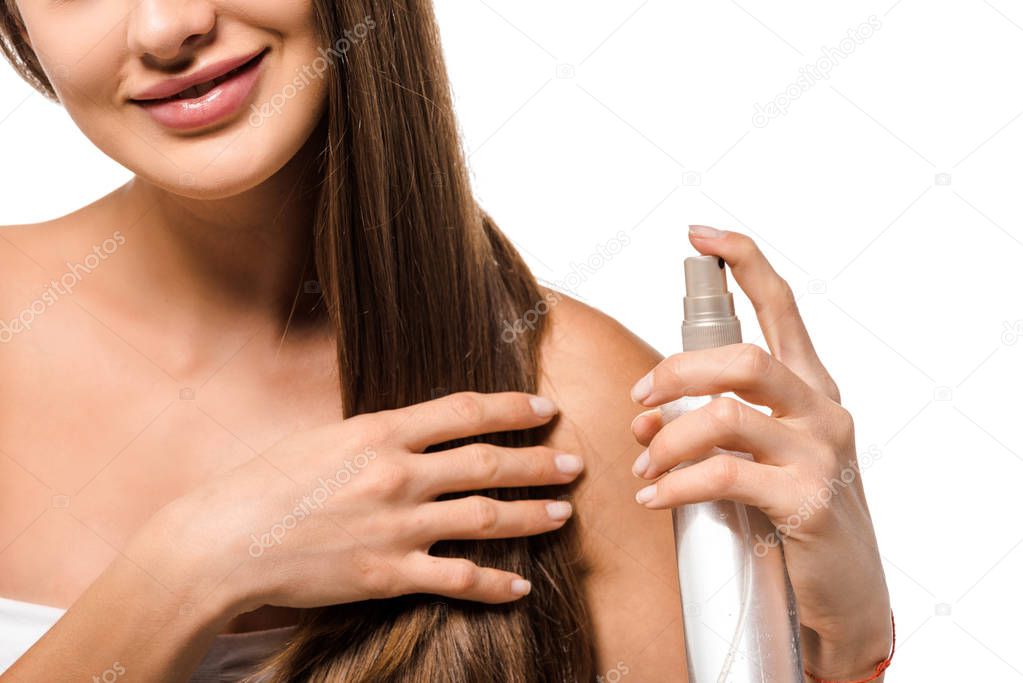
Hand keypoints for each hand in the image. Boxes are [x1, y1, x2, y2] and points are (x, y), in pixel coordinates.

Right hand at [146, 391, 582, 616]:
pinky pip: (456, 579)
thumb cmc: (265, 485)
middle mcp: (397, 474)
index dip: (512, 409)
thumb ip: (376, 436)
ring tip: (563, 513)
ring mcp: (396, 526)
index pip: (464, 412)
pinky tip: (520, 585)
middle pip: (487, 464)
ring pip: (484, 518)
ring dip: (531, 515)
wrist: (225, 541)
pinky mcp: (389, 574)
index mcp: (379, 431)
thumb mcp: (324, 439)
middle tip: (574, 462)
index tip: (544, 410)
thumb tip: (416, 433)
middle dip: (537, 462)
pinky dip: (493, 583)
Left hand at [628, 226, 891, 678]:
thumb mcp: (753, 459)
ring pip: (726, 414)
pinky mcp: (808, 500)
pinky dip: (677, 482)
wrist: (843, 595)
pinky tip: (655, 496)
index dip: (743, 263)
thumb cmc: (793, 516)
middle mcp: (822, 411)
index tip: (700, 235)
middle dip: (676, 371)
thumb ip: (705, 428)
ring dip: (668, 437)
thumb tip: (644, 418)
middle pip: (743, 357)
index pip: (781, 308)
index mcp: (810, 389)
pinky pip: (725, 475)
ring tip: (643, 463)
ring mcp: (820, 454)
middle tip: (640, 398)